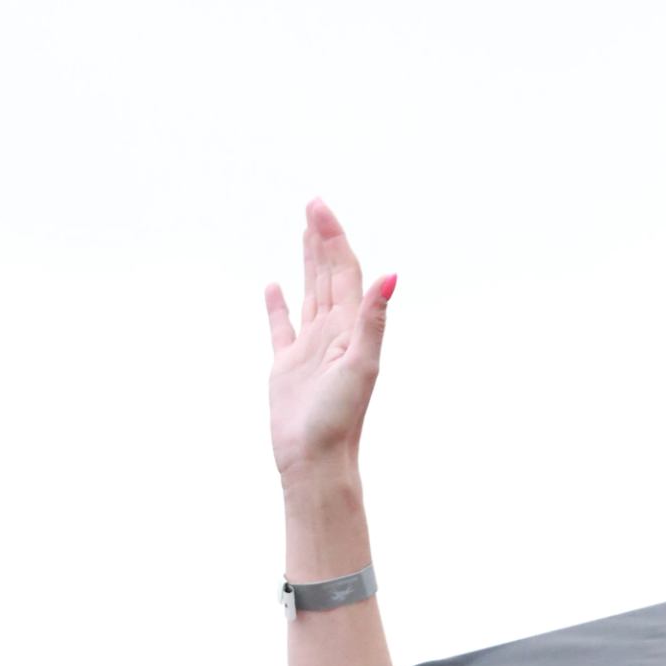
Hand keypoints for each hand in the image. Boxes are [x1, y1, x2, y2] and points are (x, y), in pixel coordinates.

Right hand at [267, 198, 395, 488]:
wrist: (316, 461)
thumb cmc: (340, 420)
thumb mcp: (361, 364)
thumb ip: (374, 318)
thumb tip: (391, 276)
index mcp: (350, 328)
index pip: (344, 272)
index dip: (334, 238)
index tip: (318, 207)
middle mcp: (332, 333)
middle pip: (328, 275)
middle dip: (322, 239)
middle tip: (313, 204)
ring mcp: (309, 348)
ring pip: (309, 293)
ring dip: (307, 262)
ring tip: (304, 232)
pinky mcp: (287, 366)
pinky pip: (281, 326)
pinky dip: (278, 305)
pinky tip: (273, 286)